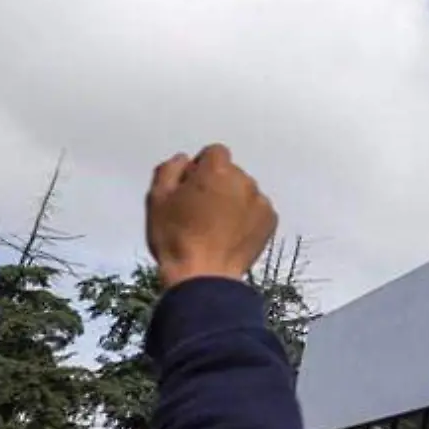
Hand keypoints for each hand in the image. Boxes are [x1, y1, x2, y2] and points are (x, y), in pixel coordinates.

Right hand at [146, 144, 277, 287]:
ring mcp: (260, 201)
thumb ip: (169, 170)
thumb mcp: (157, 199)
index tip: (191, 187)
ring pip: (245, 191)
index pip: (214, 153)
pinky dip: (247, 217)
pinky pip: (257, 210)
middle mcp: (244, 181)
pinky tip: (230, 235)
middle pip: (231, 172)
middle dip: (218, 184)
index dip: (201, 167)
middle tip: (200, 211)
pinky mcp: (270, 221)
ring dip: (233, 200)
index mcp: (217, 171)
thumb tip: (184, 159)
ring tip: (216, 226)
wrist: (204, 275)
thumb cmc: (175, 237)